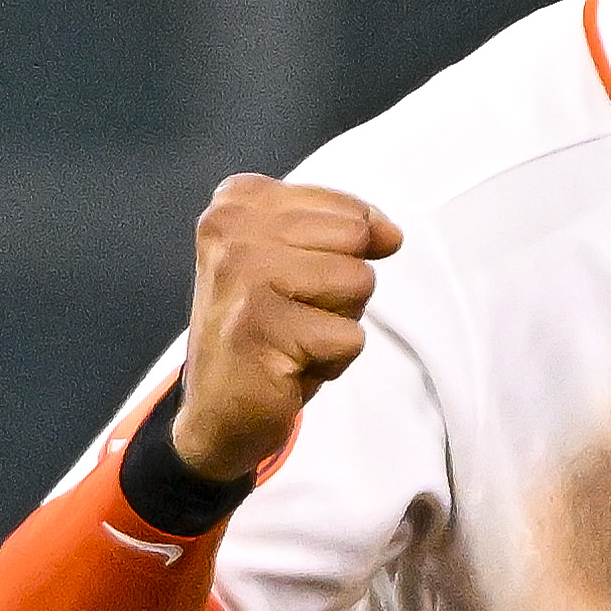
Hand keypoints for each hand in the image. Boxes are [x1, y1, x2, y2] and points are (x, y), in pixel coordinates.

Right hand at [172, 175, 401, 483]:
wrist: (219, 409)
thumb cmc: (267, 330)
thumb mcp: (302, 261)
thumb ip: (348, 231)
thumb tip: (391, 234)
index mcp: (241, 201)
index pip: (349, 210)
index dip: (346, 255)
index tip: (299, 282)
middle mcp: (232, 228)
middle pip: (356, 240)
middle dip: (343, 289)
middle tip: (295, 314)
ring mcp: (241, 273)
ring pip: (357, 284)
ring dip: (338, 324)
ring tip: (293, 338)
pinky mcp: (257, 325)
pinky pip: (349, 337)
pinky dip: (331, 362)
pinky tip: (288, 366)